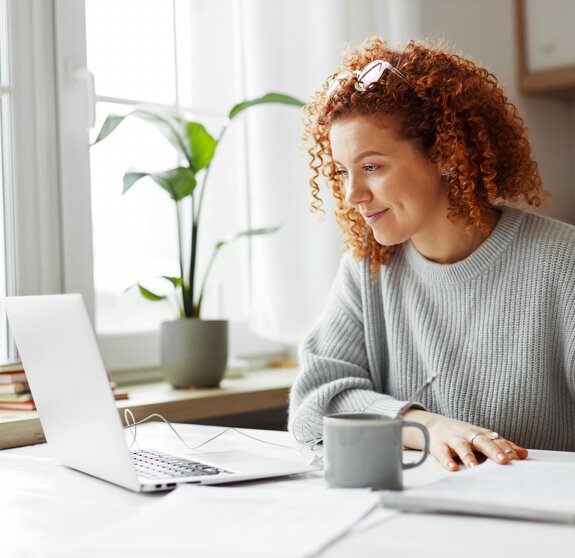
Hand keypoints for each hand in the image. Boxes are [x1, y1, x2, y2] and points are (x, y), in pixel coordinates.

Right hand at [402, 409, 528, 470]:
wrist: (432, 425)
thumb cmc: (462, 434)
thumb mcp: (481, 437)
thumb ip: (501, 445)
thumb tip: (524, 454)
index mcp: (480, 433)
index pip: (495, 439)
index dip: (505, 448)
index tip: (516, 457)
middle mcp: (467, 435)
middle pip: (481, 441)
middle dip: (492, 450)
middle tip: (503, 461)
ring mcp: (452, 439)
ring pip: (461, 446)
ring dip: (469, 456)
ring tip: (475, 467)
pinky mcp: (438, 446)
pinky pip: (442, 453)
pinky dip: (447, 460)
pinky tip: (452, 468)